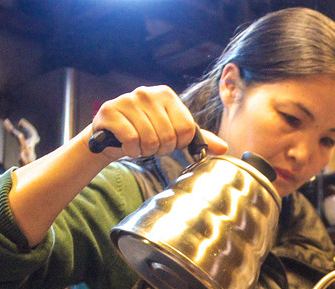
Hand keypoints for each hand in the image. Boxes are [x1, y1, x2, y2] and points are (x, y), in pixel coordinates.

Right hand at [89, 86, 227, 158]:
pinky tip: (126, 144)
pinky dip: (130, 150)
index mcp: (166, 94)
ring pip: (150, 140)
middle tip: (151, 145)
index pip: (187, 128)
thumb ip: (198, 139)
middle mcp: (147, 92)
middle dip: (161, 149)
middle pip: (169, 136)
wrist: (112, 135)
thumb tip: (224, 148)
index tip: (170, 142)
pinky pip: (131, 140)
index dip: (180, 143)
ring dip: (145, 151)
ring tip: (139, 143)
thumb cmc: (146, 132)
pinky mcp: (110, 111)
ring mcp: (127, 100)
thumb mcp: (173, 132)